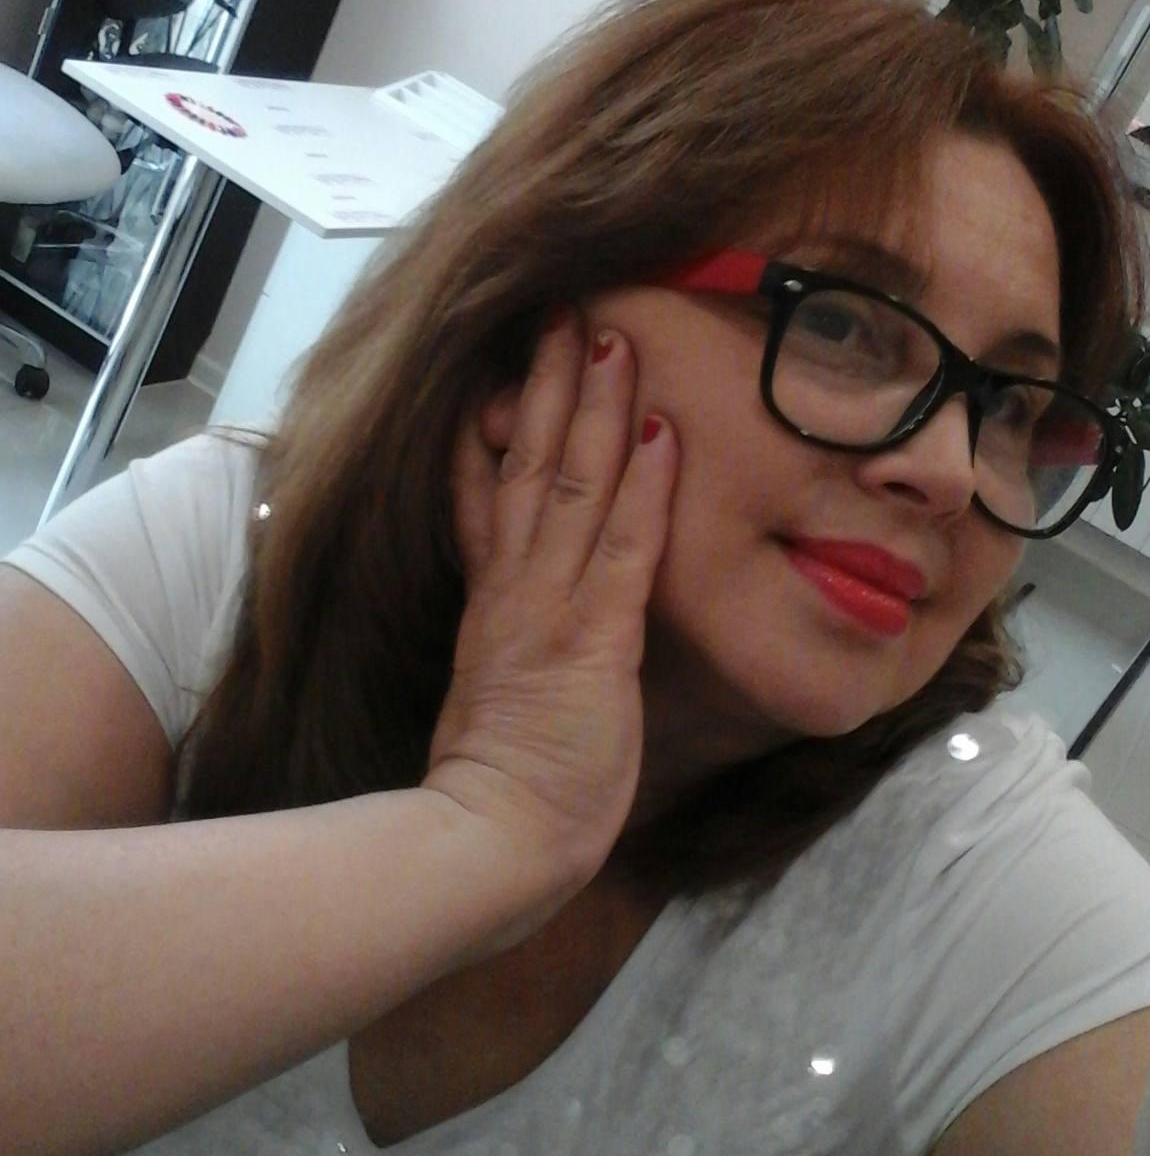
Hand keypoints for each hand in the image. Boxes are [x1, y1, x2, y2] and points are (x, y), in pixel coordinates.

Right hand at [423, 315, 676, 950]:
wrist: (489, 843)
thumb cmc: (501, 797)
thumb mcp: (493, 706)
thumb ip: (502, 657)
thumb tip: (513, 638)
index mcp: (490, 606)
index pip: (483, 497)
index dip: (492, 429)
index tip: (501, 369)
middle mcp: (515, 590)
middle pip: (528, 466)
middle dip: (546, 385)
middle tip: (563, 312)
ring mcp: (550, 608)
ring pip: (572, 484)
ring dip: (593, 406)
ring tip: (608, 333)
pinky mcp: (594, 638)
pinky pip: (625, 547)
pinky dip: (644, 486)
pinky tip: (660, 430)